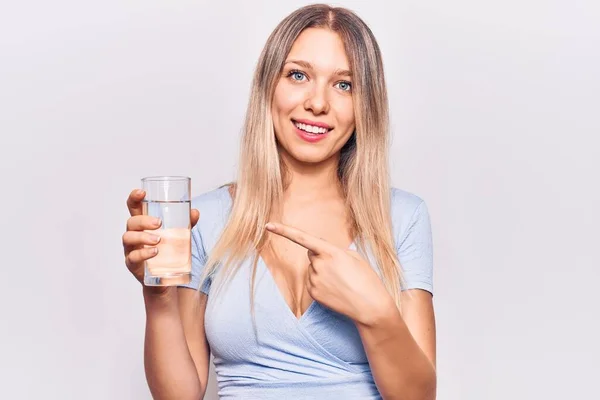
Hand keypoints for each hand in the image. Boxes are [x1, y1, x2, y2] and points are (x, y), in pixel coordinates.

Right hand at [122, 189, 199, 294]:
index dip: (134, 198)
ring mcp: (131, 249)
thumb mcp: (179, 235)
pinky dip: (143, 254)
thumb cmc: (169, 251)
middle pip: (131, 222)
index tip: (141, 192)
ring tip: (158, 240)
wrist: (165, 278)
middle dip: (143, 220)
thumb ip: (187, 223)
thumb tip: (195, 212)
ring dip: (143, 237)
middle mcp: (134, 234)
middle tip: (158, 223)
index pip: (133, 208)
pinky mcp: (133, 264)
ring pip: (128, 238)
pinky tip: (155, 252)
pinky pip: (133, 257)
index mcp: (142, 224)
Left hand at [264, 222, 392, 324]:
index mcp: (331, 252)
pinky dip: (322, 284)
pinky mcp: (313, 294)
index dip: (284, 231)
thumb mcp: (355, 257)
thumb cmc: (366, 279)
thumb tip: (319, 253)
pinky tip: (336, 290)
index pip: (303, 238)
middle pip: (312, 254)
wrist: (371, 307)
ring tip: (342, 282)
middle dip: (321, 256)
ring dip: (323, 271)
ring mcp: (314, 281)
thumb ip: (334, 251)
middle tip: (340, 268)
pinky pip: (312, 282)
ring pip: (313, 269)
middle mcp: (319, 266)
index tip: (268, 225)